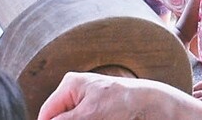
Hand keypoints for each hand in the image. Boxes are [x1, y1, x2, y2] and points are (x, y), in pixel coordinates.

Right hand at [38, 72, 173, 119]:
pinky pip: (85, 119)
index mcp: (70, 85)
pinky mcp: (98, 113)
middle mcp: (76, 93)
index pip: (47, 113)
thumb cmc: (124, 102)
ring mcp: (88, 103)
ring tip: (99, 119)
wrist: (154, 106)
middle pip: (60, 118)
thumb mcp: (88, 114)